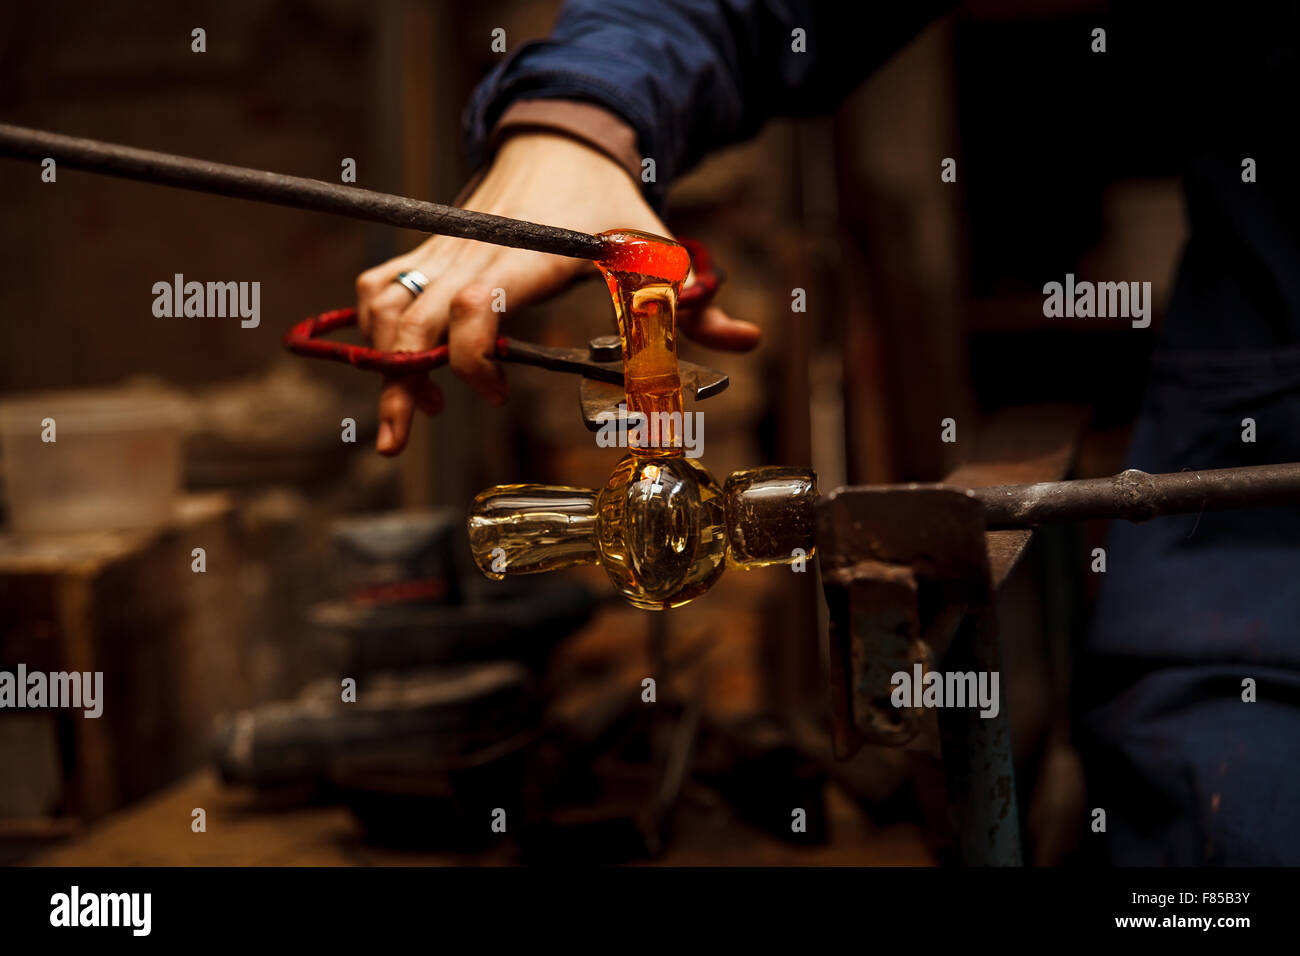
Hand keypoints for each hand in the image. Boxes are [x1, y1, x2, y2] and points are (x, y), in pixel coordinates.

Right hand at [354, 131, 760, 454]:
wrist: (561, 140)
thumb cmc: (606, 201)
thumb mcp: (654, 245)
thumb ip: (691, 301)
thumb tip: (749, 340)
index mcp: (529, 256)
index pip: (478, 307)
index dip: (476, 360)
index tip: (499, 395)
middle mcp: (475, 251)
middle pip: (408, 316)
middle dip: (396, 381)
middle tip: (398, 439)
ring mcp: (445, 247)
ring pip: (383, 299)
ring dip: (382, 357)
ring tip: (410, 407)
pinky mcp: (431, 247)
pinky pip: (382, 284)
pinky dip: (378, 327)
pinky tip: (407, 362)